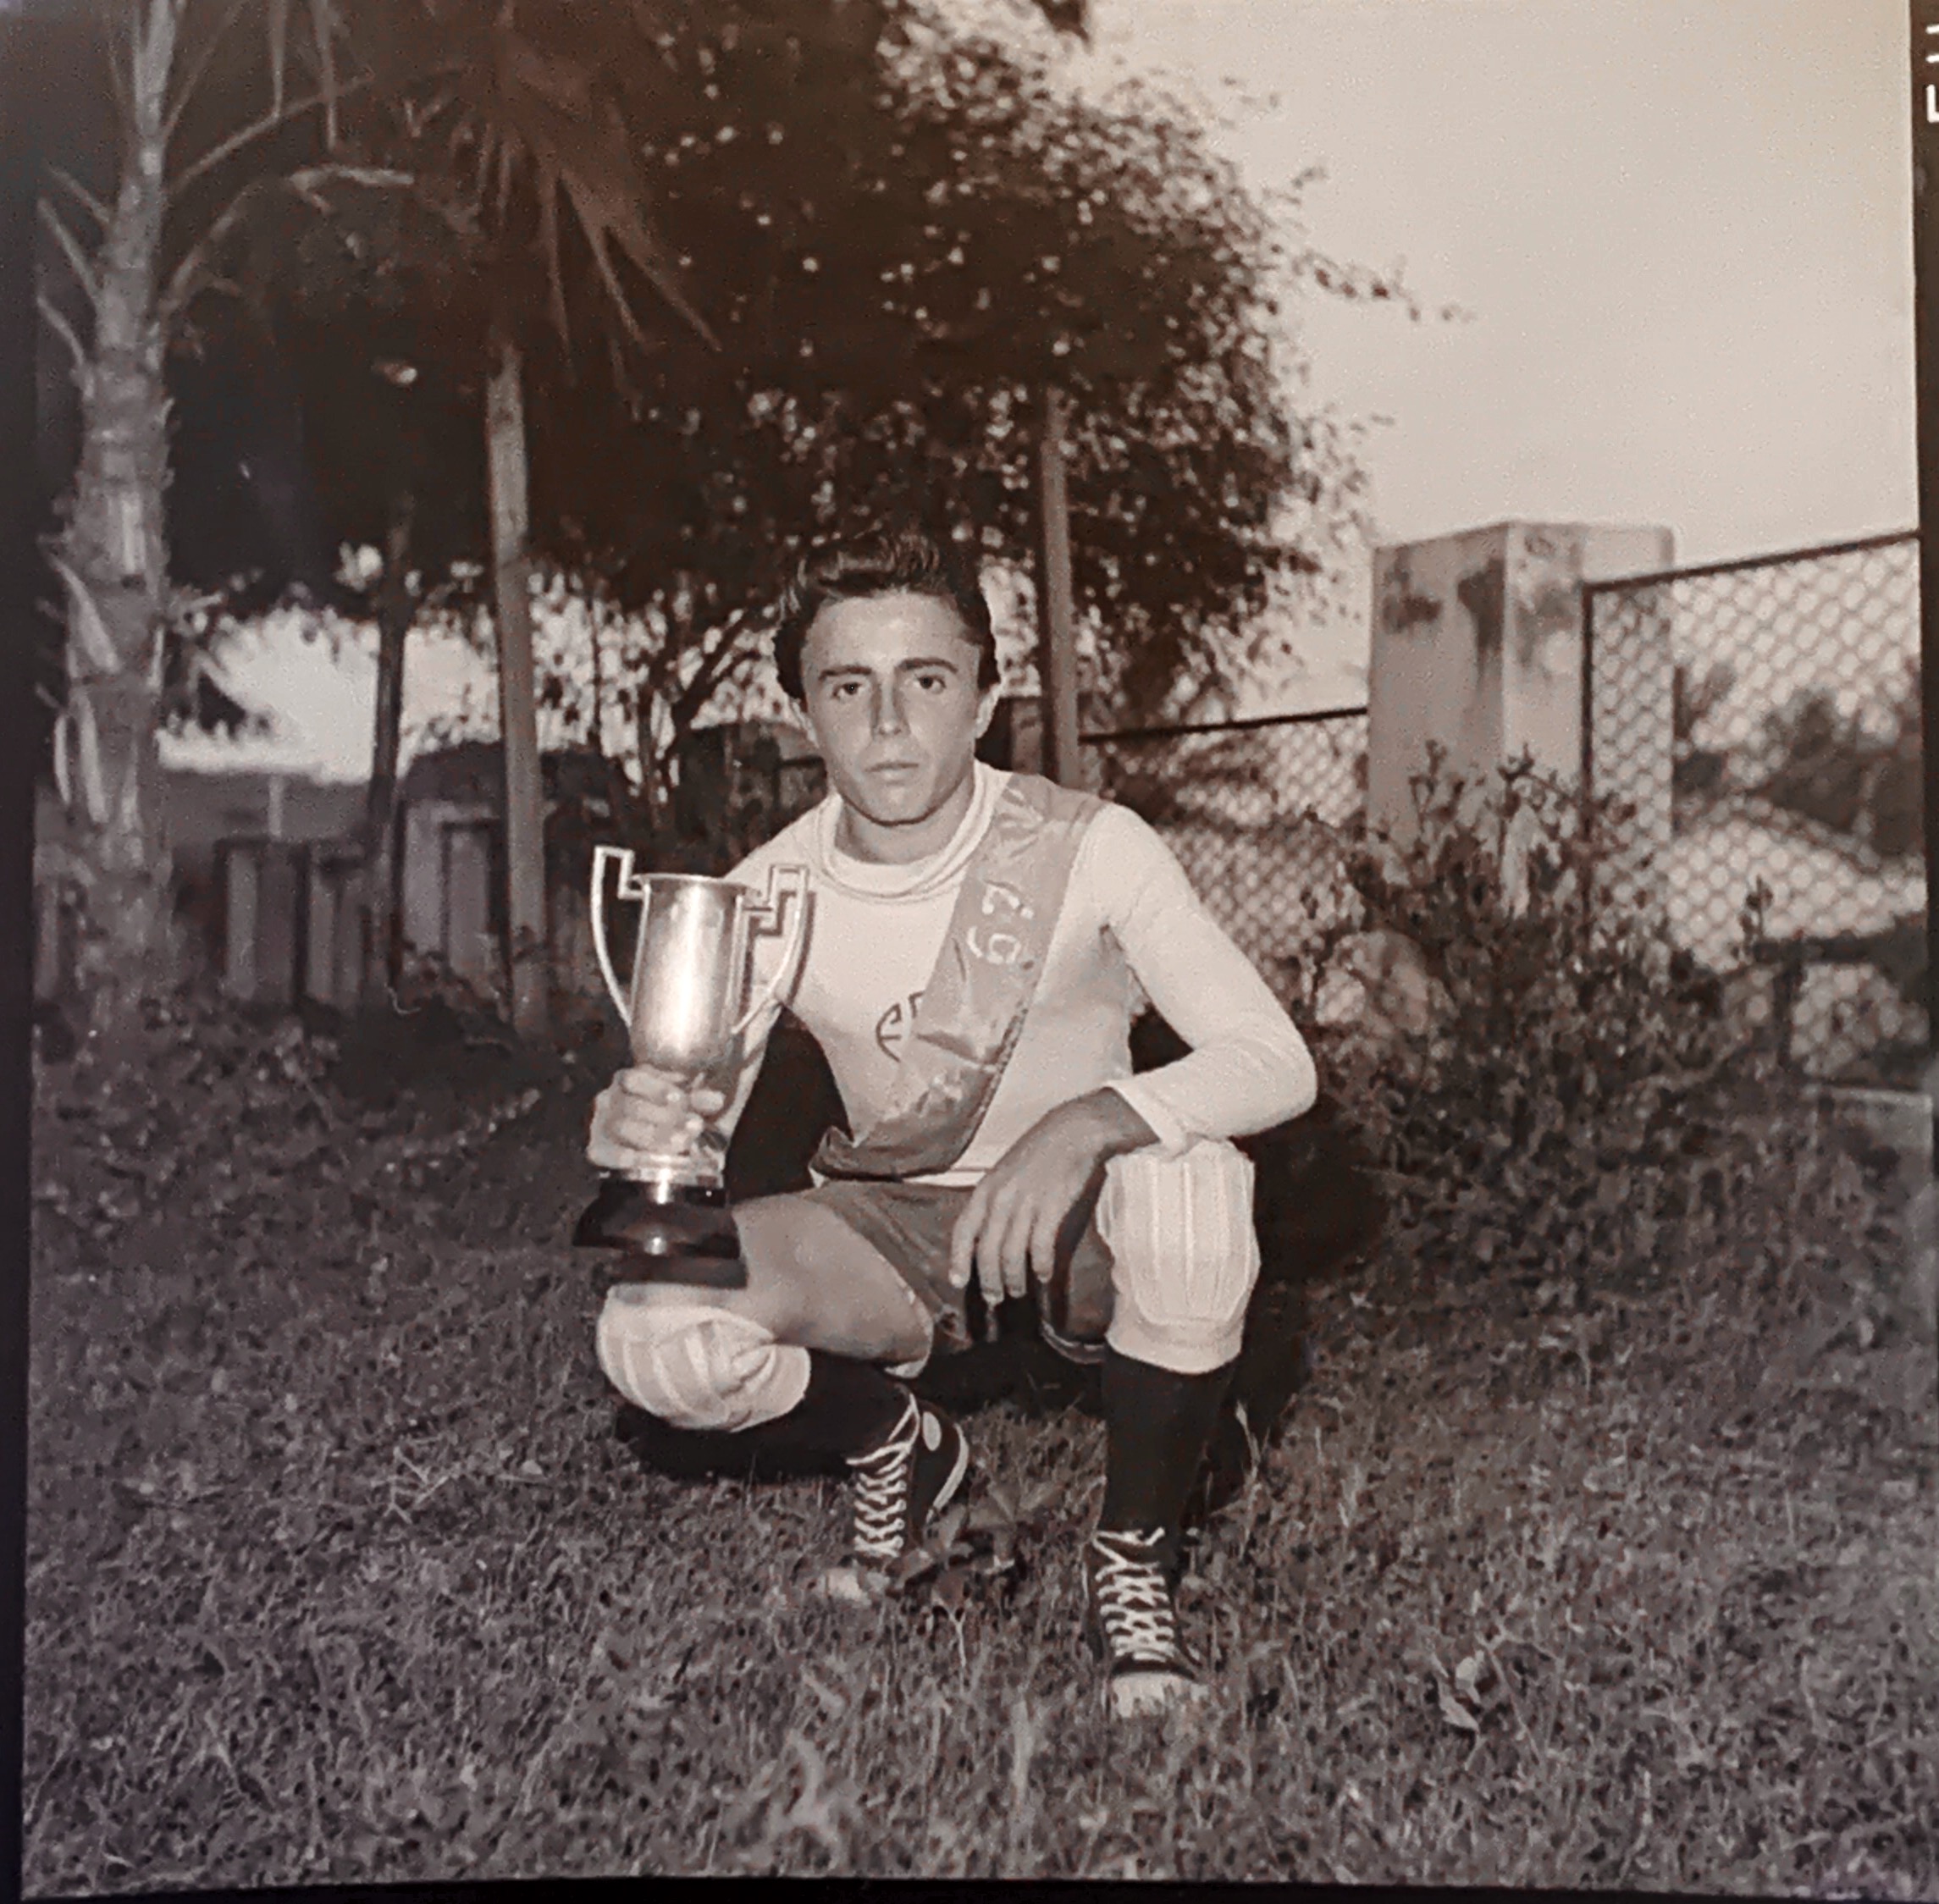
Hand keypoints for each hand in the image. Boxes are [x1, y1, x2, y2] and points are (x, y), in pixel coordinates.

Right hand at [587, 1066, 727, 1174]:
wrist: (643, 1146)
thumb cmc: (666, 1116)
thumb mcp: (682, 1104)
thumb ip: (698, 1100)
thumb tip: (717, 1100)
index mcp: (627, 1081)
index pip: (633, 1078)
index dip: (655, 1087)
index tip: (681, 1099)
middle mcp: (609, 1099)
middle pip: (631, 1105)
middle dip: (665, 1116)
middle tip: (694, 1125)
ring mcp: (600, 1125)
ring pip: (622, 1127)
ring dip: (654, 1136)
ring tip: (683, 1143)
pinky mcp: (597, 1150)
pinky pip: (608, 1153)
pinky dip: (629, 1156)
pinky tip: (653, 1160)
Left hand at [948, 1090, 1157, 1312]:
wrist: (1070, 1132)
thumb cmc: (1037, 1154)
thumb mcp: (1003, 1173)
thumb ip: (993, 1201)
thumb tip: (986, 1234)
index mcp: (985, 1190)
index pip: (963, 1230)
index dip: (958, 1259)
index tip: (957, 1282)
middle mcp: (1000, 1199)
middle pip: (987, 1251)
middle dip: (989, 1281)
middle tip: (995, 1299)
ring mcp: (1025, 1204)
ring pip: (1011, 1254)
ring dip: (1014, 1279)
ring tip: (1018, 1291)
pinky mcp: (1051, 1208)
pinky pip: (1040, 1247)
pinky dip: (1040, 1266)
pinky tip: (1043, 1275)